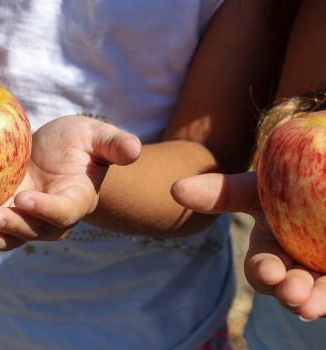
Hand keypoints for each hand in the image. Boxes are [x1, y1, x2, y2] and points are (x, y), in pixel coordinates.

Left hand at [0, 115, 140, 259]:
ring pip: (10, 234)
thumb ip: (114, 144)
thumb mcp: (97, 137)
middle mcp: (51, 217)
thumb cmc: (81, 143)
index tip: (26, 198)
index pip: (63, 211)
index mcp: (76, 200)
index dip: (46, 209)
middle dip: (13, 226)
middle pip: (33, 229)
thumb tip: (134, 149)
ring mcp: (26, 217)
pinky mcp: (5, 210)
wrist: (57, 152)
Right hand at [171, 171, 325, 320]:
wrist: (314, 174)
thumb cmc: (283, 184)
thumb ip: (219, 192)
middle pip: (288, 287)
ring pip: (316, 294)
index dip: (263, 273)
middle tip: (293, 293)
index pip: (261, 269)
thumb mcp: (254, 188)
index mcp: (269, 251)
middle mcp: (294, 266)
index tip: (271, 272)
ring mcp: (320, 272)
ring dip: (313, 301)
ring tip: (312, 304)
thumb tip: (174, 189)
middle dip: (289, 293)